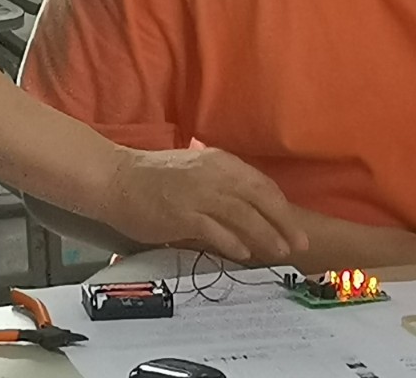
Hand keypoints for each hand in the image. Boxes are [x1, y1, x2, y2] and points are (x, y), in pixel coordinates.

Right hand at [99, 146, 309, 263]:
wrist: (115, 178)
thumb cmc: (152, 178)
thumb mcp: (194, 171)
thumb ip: (220, 185)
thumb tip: (247, 209)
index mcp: (218, 160)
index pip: (261, 183)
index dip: (281, 206)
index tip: (294, 224)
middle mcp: (214, 173)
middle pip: (260, 199)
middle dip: (283, 223)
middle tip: (299, 244)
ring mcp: (199, 194)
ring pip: (244, 216)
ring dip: (266, 236)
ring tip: (280, 252)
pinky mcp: (183, 214)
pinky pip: (217, 231)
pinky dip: (234, 243)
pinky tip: (245, 254)